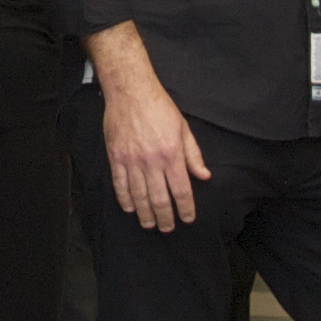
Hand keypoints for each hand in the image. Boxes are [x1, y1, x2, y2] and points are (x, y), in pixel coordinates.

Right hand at [101, 66, 208, 232]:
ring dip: (145, 214)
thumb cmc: (160, 107)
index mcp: (172, 154)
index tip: (187, 218)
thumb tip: (204, 176)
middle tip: (167, 228)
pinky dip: (125, 200)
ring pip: (139, 196)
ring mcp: (131, 160)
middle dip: (165, 218)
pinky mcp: (116, 157)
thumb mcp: (183, 128)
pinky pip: (120, 185)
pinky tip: (130, 208)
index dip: (185, 208)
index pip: (181, 190)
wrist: (131, 91)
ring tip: (149, 224)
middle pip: (159, 199)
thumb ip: (193, 155)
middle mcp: (152, 161)